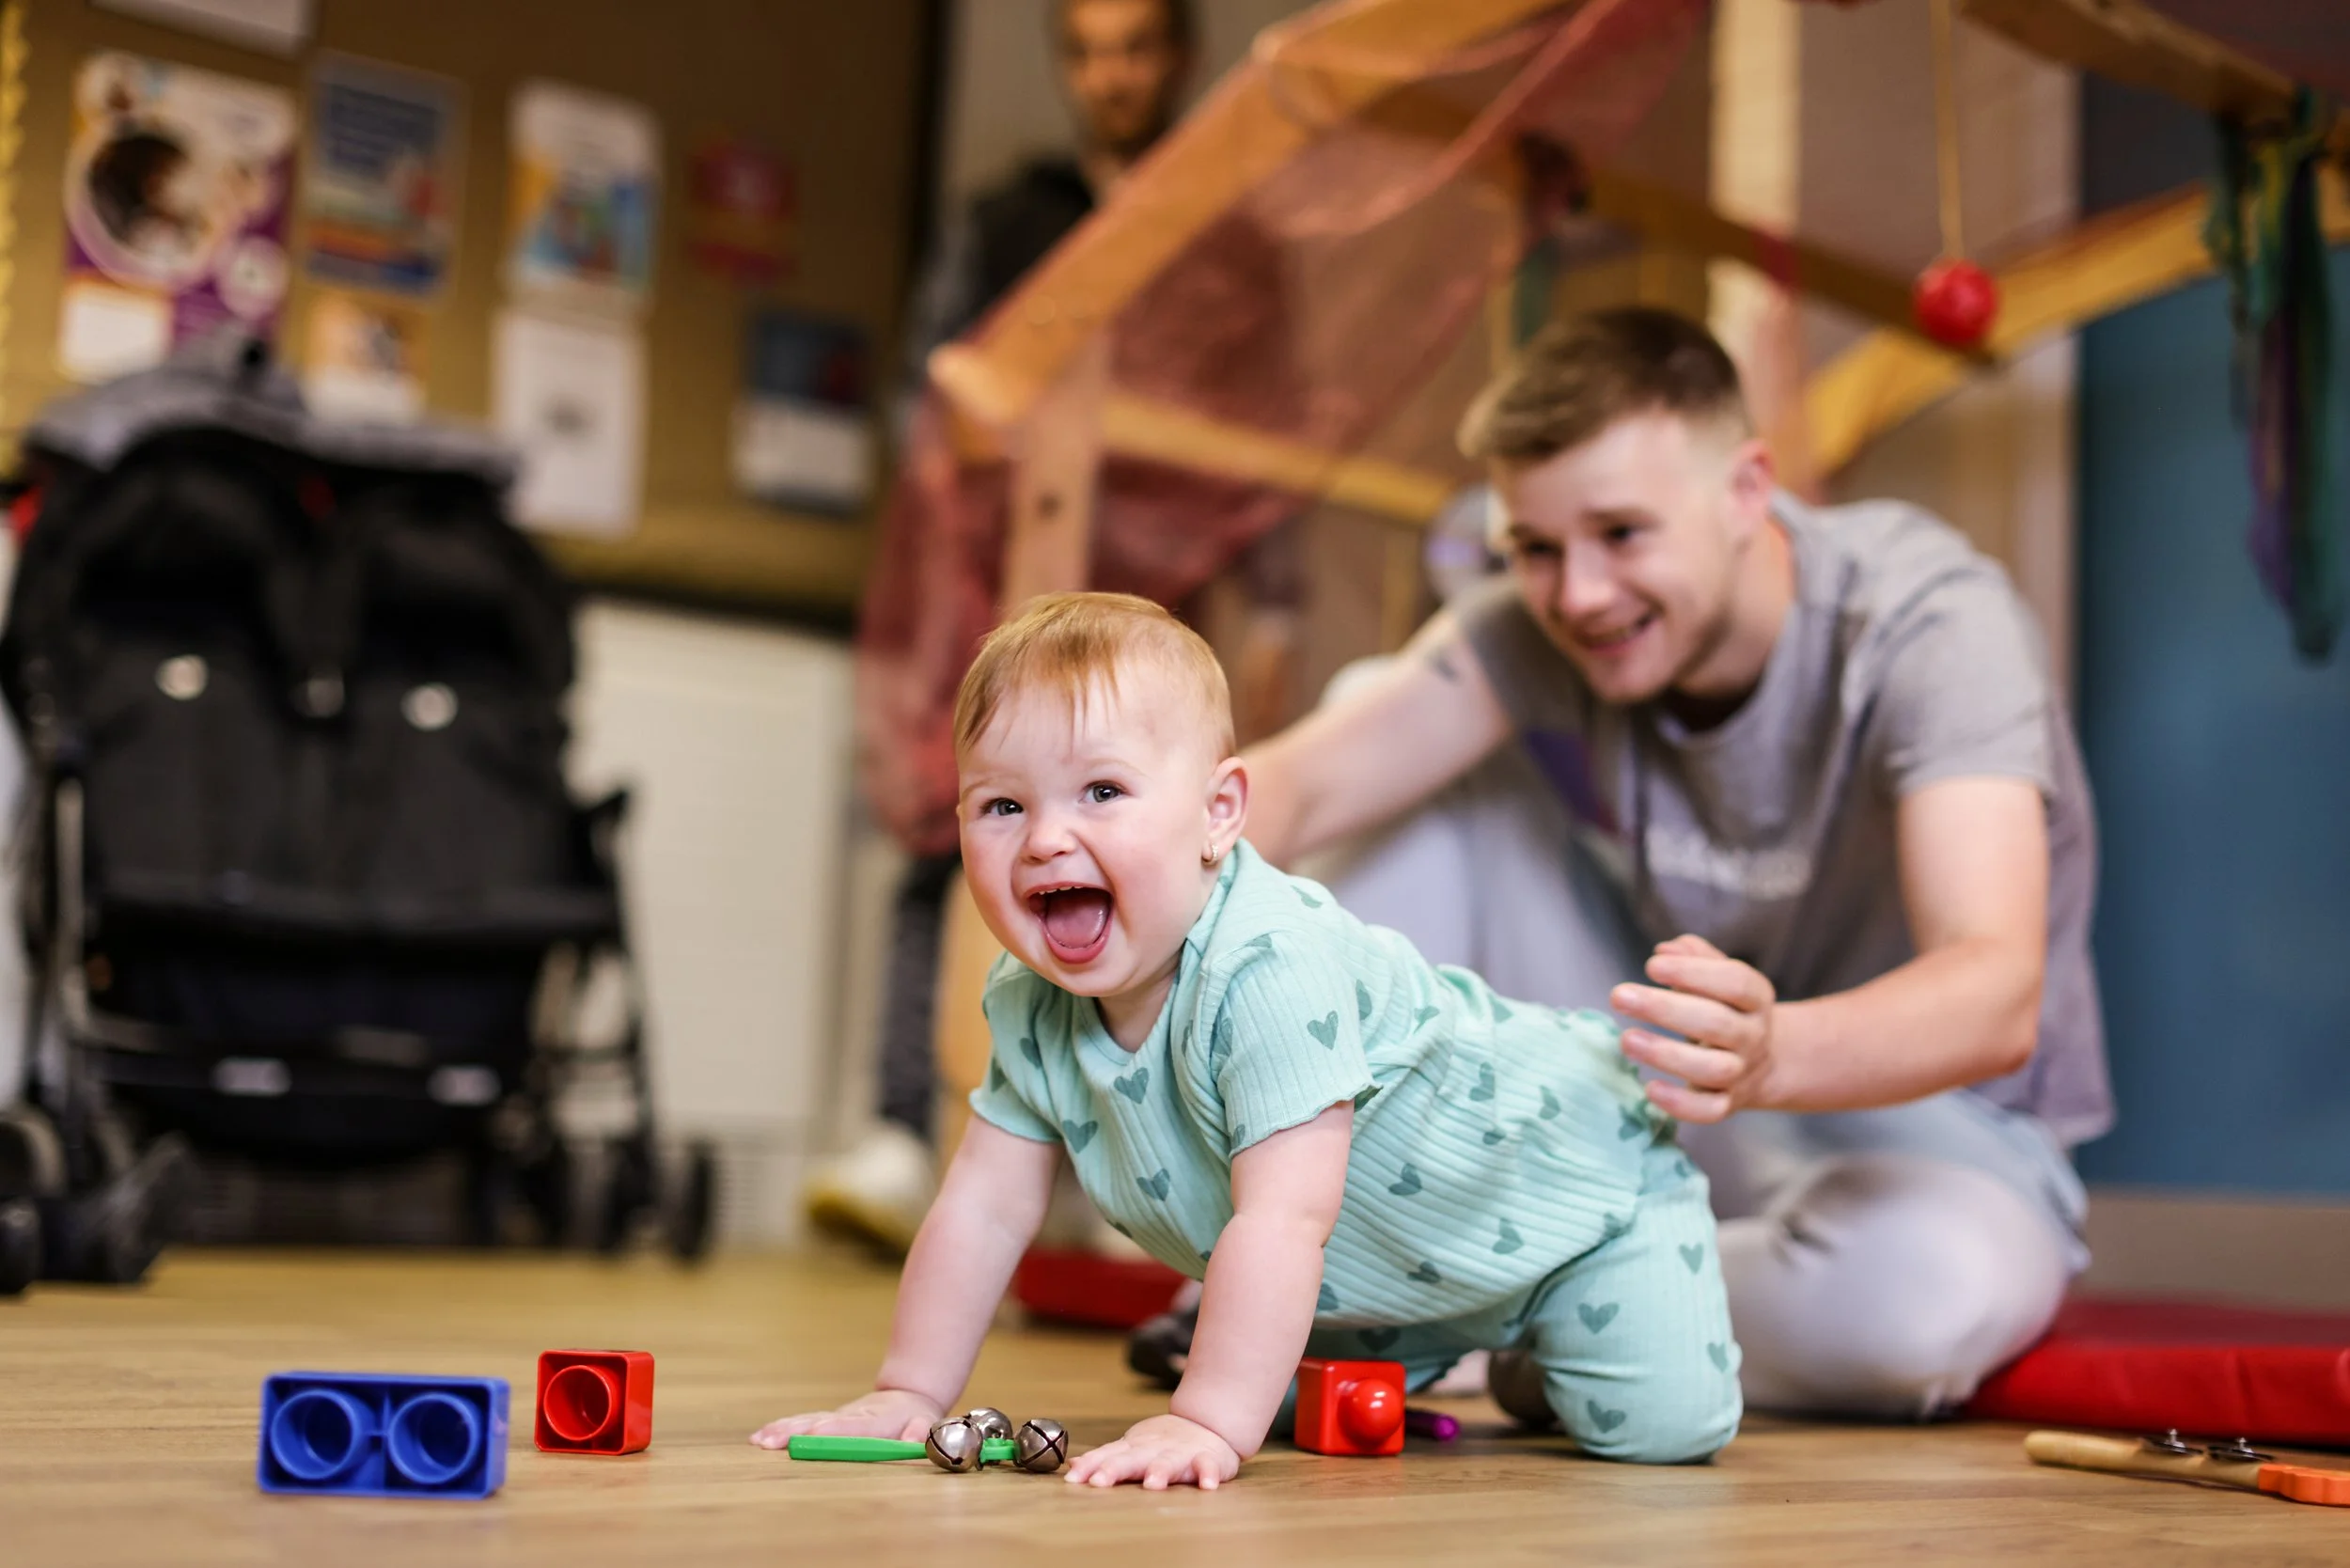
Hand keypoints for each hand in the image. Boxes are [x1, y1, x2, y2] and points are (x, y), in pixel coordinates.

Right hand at [749, 1387, 942, 1448]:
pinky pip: (802, 1422)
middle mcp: (851, 1416)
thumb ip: (921, 1433)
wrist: (906, 1397)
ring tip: (759, 1441)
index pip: (856, 1427)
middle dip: (796, 1432)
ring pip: (806, 1421)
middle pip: (820, 1423)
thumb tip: (914, 1441)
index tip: (816, 1433)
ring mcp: (836, 1417)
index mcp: (877, 1421)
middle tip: (771, 1442)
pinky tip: (759, 1437)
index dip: (836, 1430)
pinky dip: (780, 1428)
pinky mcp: (826, 1420)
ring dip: (782, 1430)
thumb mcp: (927, 1425)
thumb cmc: (918, 1418)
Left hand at [1064, 1413, 1240, 1490]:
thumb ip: (1105, 1459)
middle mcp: (1154, 1449)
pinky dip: (1208, 1473)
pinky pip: (1208, 1466)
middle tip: (1099, 1481)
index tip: (1073, 1479)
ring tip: (1152, 1484)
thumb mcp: (1132, 1448)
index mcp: (1134, 1448)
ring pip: (1169, 1462)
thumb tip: (1071, 1467)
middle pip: (1133, 1458)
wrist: (1208, 1423)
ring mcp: (1181, 1453)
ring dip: (1160, 1471)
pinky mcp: (1207, 1459)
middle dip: (1116, 1469)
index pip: (1108, 1455)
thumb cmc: (1164, 1444)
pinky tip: (1207, 1485)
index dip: (1091, 1466)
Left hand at [1611, 934, 1777, 1123]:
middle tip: (1619, 996)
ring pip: (1713, 1069)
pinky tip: (1649, 1088)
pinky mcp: (1727, 1103)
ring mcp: (1742, 1072)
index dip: (1694, 972)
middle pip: (1716, 1024)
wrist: (1761, 1063)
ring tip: (1626, 1039)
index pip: (1734, 982)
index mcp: (1756, 998)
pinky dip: (1681, 1104)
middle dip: (1664, 1009)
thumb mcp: (1719, 977)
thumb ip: (1695, 957)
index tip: (1651, 966)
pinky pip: (1710, 1110)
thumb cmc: (1724, 1008)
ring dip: (1666, 1054)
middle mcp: (1753, 1036)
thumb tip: (1666, 950)